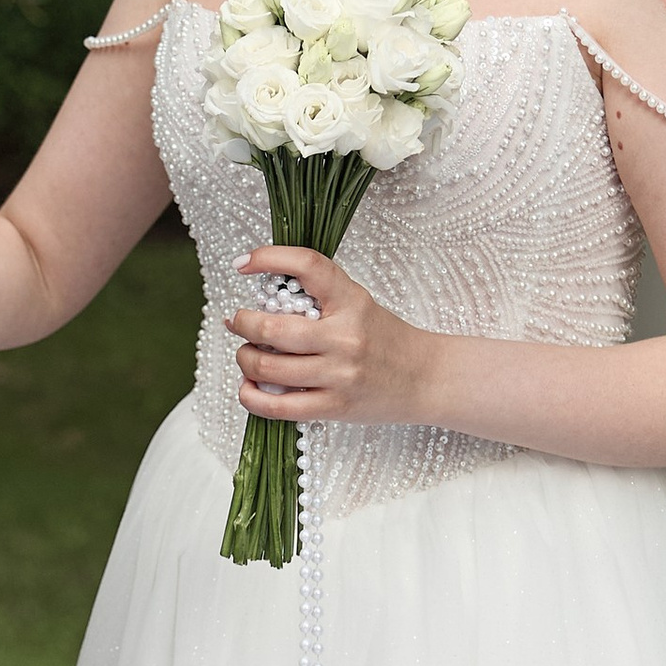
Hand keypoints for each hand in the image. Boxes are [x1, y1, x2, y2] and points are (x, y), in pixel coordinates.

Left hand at [230, 248, 436, 423]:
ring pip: (267, 366)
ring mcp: (338, 375)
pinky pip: (277, 406)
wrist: (426, 379)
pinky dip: (251, 395)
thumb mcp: (359, 304)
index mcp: (351, 301)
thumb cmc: (386, 340)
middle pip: (271, 326)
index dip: (269, 257)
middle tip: (238, 322)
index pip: (307, 265)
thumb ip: (319, 298)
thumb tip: (262, 300)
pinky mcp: (333, 407)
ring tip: (247, 354)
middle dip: (242, 323)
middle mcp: (344, 337)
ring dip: (244, 358)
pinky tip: (249, 386)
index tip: (243, 263)